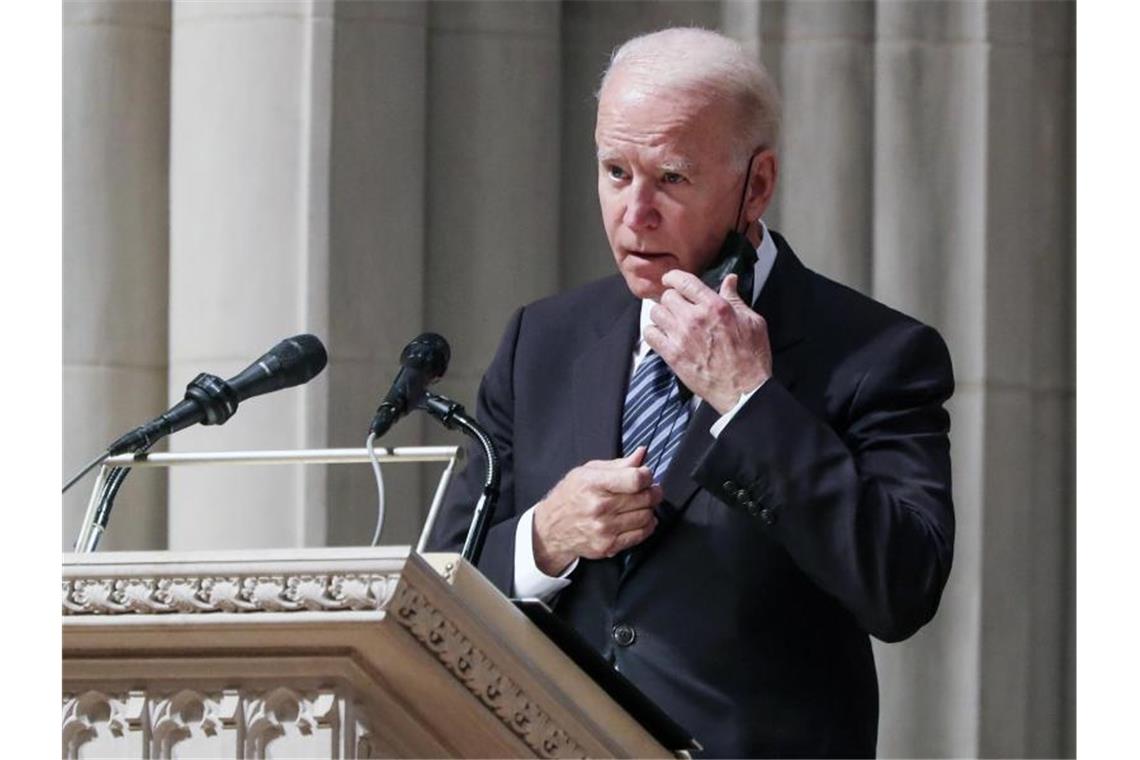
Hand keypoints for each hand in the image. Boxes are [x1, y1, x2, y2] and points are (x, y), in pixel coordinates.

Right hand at [532, 447, 662, 574]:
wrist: (551, 528)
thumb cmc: (570, 496)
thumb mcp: (587, 472)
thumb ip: (618, 464)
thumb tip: (642, 454)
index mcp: (593, 483)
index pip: (635, 479)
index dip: (647, 475)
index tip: (646, 475)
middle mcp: (599, 507)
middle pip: (644, 498)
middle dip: (653, 491)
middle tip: (650, 489)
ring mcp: (604, 529)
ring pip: (646, 516)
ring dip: (649, 509)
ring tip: (641, 504)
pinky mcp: (608, 546)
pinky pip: (641, 535)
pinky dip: (646, 526)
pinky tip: (639, 519)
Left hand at [644, 270, 772, 414]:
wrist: (743, 390)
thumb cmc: (751, 358)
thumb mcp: (752, 321)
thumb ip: (736, 298)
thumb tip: (730, 280)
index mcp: (715, 306)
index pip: (684, 281)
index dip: (673, 277)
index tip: (671, 280)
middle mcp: (694, 318)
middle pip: (667, 296)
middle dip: (672, 298)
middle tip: (677, 305)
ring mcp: (681, 337)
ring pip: (656, 312)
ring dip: (662, 314)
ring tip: (670, 320)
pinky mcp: (672, 355)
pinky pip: (650, 334)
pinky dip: (653, 332)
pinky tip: (662, 335)